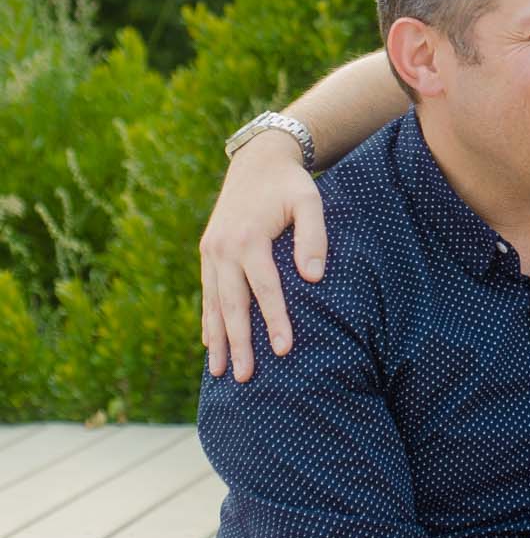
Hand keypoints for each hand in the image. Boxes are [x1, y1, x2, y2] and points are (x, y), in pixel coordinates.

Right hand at [199, 133, 327, 379]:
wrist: (257, 159)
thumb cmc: (290, 183)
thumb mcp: (310, 200)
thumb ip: (313, 237)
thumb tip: (313, 277)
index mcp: (249, 237)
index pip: (265, 288)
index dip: (275, 320)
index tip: (284, 349)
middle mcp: (224, 248)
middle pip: (233, 304)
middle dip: (240, 342)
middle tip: (247, 377)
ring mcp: (211, 250)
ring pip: (214, 303)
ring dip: (218, 339)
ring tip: (220, 373)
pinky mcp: (208, 251)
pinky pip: (207, 292)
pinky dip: (209, 319)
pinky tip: (211, 344)